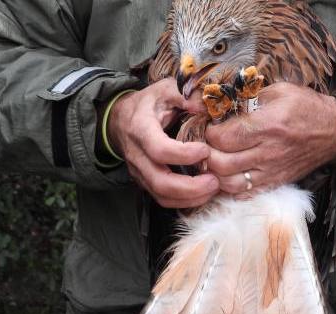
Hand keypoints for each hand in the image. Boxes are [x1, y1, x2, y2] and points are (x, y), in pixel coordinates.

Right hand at [107, 78, 218, 207]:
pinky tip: (203, 194)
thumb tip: (206, 105)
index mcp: (140, 129)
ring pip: (161, 196)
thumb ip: (185, 94)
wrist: (121, 120)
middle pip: (160, 182)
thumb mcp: (165, 89)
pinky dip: (184, 202)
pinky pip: (163, 200)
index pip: (159, 149)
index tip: (205, 150)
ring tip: (213, 189)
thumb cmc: (148, 104)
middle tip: (215, 181)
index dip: (183, 155)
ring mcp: (139, 172)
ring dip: (190, 198)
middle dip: (190, 187)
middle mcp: (137, 155)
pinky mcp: (145, 182)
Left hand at [205, 82, 335, 194]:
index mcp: (267, 125)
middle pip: (222, 163)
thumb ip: (247, 96)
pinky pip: (245, 194)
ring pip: (229, 183)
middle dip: (207, 154)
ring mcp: (271, 171)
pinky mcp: (275, 183)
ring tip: (216, 160)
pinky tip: (229, 175)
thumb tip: (217, 101)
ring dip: (215, 174)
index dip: (210, 133)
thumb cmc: (305, 107)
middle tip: (209, 145)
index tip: (212, 127)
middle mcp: (268, 151)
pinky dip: (230, 188)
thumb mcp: (279, 91)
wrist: (334, 131)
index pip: (223, 138)